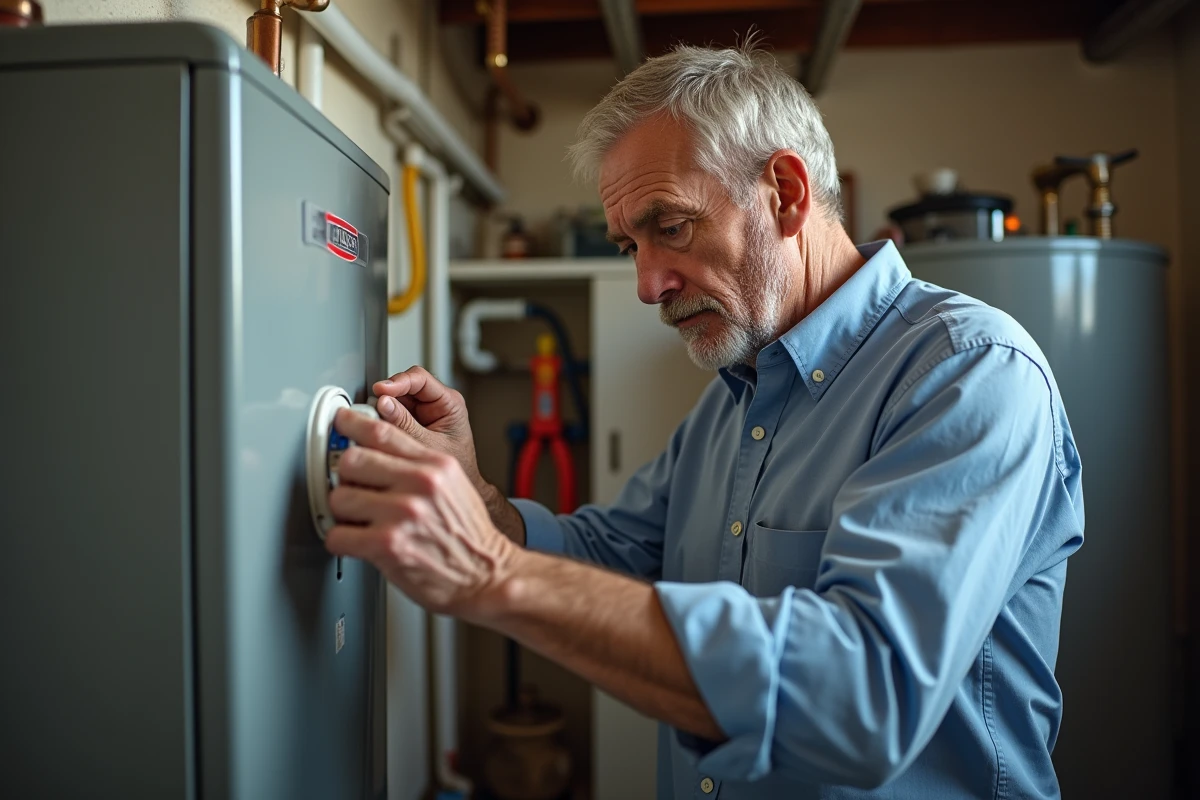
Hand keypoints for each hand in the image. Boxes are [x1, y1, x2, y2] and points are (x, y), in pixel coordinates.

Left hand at [323, 408, 516, 618]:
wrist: (488, 576)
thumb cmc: (470, 537)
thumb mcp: (454, 485)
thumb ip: (419, 466)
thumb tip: (378, 453)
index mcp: (435, 465)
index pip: (382, 432)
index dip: (353, 424)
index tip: (342, 422)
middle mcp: (420, 484)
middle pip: (353, 461)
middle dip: (347, 478)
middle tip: (353, 490)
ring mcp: (402, 514)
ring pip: (339, 498)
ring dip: (343, 514)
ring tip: (359, 522)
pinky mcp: (387, 545)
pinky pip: (337, 536)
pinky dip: (340, 542)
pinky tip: (356, 543)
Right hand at [372, 367, 486, 494]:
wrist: (456, 490)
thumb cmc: (455, 468)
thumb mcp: (428, 446)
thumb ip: (405, 426)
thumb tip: (382, 404)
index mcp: (449, 403)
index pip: (420, 379)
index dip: (398, 382)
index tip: (380, 389)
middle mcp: (435, 403)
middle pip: (403, 388)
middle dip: (386, 397)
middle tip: (371, 411)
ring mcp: (421, 413)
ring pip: (394, 401)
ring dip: (382, 410)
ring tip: (374, 423)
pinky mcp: (410, 423)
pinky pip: (391, 416)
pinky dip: (382, 422)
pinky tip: (378, 431)